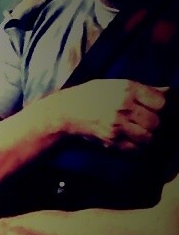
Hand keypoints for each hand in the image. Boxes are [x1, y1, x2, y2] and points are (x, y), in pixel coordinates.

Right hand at [49, 79, 166, 150]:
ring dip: (147, 136)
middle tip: (146, 121)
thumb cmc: (91, 95)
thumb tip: (170, 92)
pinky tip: (131, 140)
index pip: (162, 102)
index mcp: (126, 90)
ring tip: (139, 131)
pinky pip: (136, 150)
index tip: (156, 108)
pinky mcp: (110, 141)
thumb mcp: (115, 85)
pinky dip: (137, 147)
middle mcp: (123, 107)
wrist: (65, 111)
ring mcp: (116, 126)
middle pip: (156, 121)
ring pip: (149, 138)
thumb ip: (143, 89)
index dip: (162, 106)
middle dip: (154, 123)